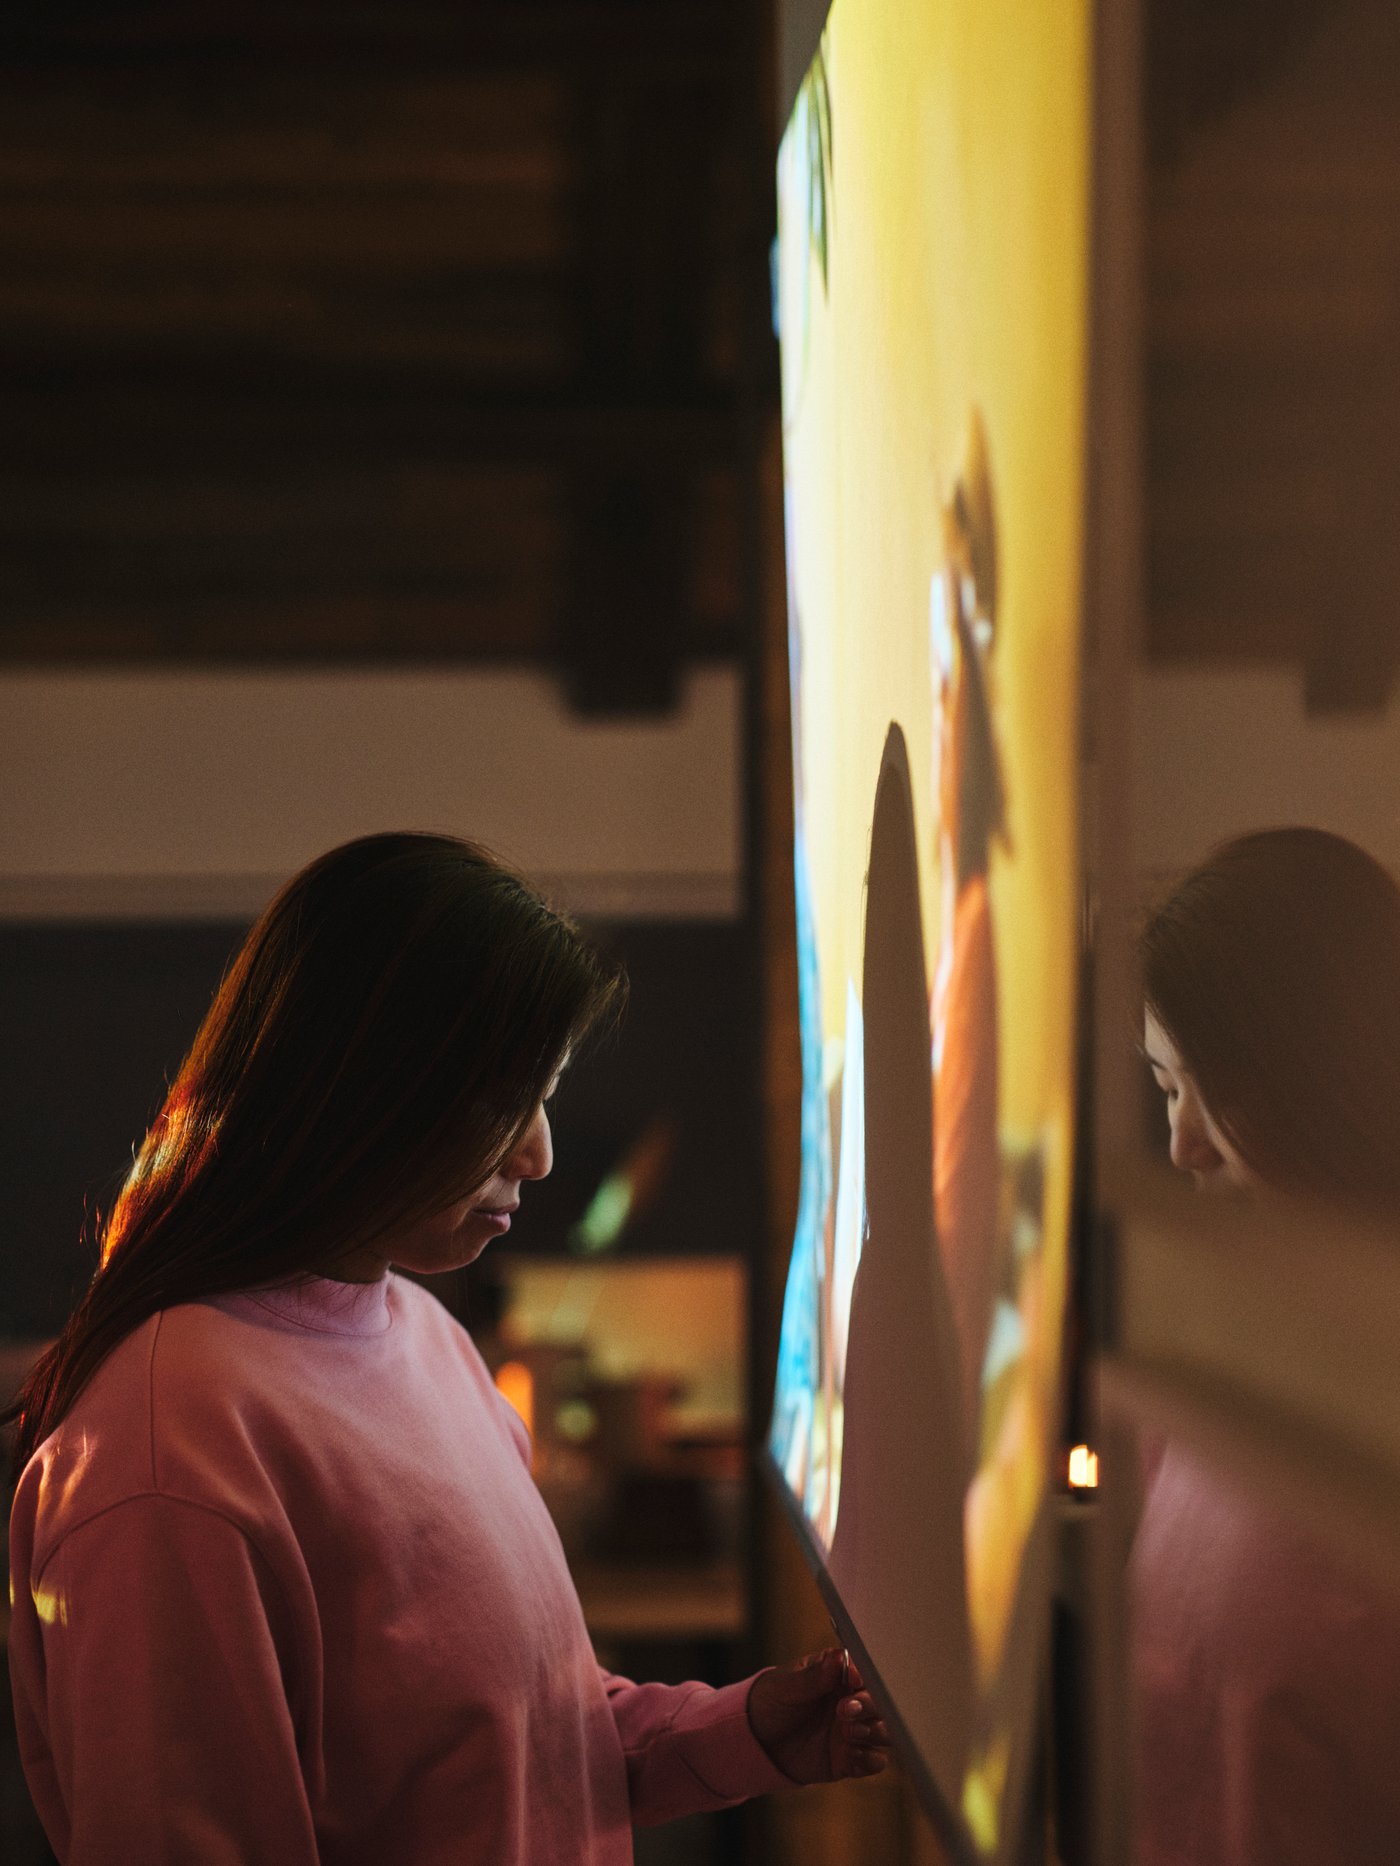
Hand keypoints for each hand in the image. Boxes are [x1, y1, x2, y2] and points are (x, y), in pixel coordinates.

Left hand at [747, 1647, 892, 1784]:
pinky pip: (874, 1761)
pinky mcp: (849, 1759)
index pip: (865, 1669)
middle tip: (845, 1710)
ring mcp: (853, 1730)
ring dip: (874, 1731)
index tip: (855, 1681)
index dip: (866, 1675)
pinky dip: (870, 1759)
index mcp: (838, 1675)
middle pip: (881, 1700)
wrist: (756, 1742)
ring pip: (885, 1729)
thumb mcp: (786, 1686)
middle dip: (870, 1704)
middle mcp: (852, 1700)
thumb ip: (813, 1676)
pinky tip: (852, 1755)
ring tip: (849, 1732)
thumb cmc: (771, 1702)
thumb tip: (838, 1658)